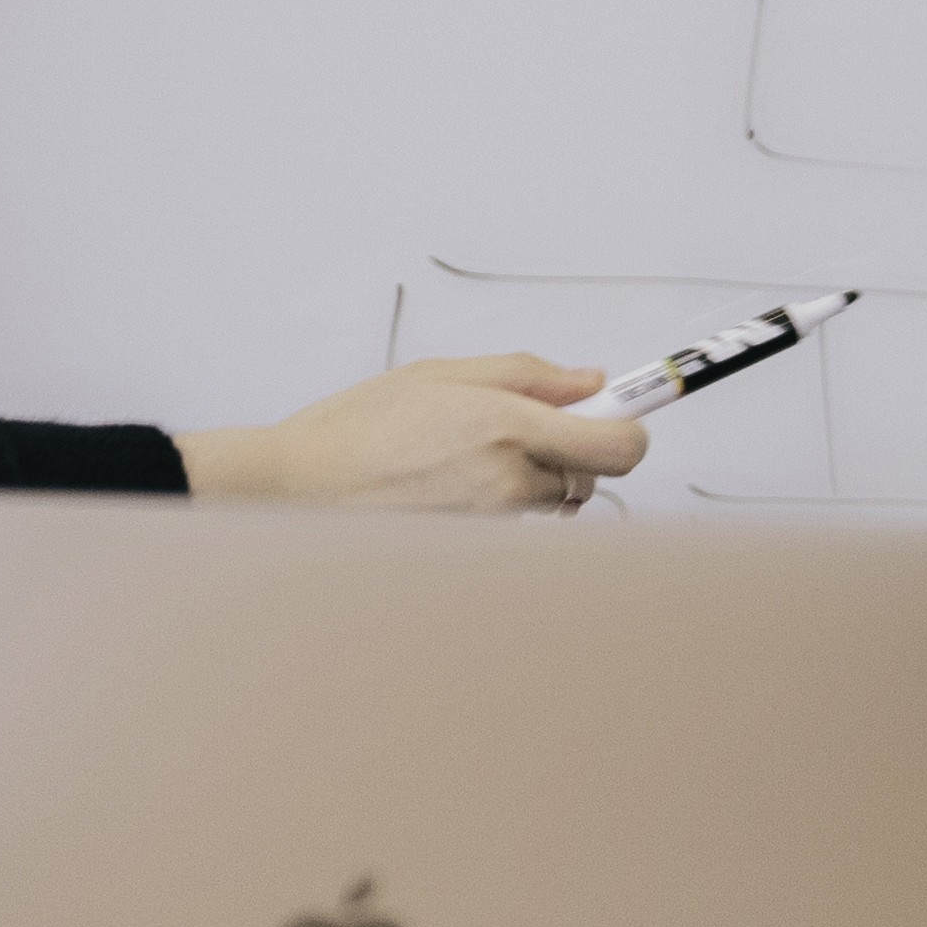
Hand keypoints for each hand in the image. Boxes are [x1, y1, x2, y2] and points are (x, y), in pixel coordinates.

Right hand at [175, 354, 647, 513]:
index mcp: (505, 425)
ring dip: (536, 482)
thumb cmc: (356, 429)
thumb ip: (527, 376)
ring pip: (554, 505)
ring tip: (470, 460)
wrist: (296, 489)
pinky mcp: (474, 553)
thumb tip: (589, 383)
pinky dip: (504, 510)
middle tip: (523, 429)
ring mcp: (493, 525)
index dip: (631, 430)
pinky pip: (517, 530)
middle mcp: (508, 480)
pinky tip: (453, 490)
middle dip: (573, 452)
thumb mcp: (441, 374)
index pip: (618, 445)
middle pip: (592, 476)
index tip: (629, 414)